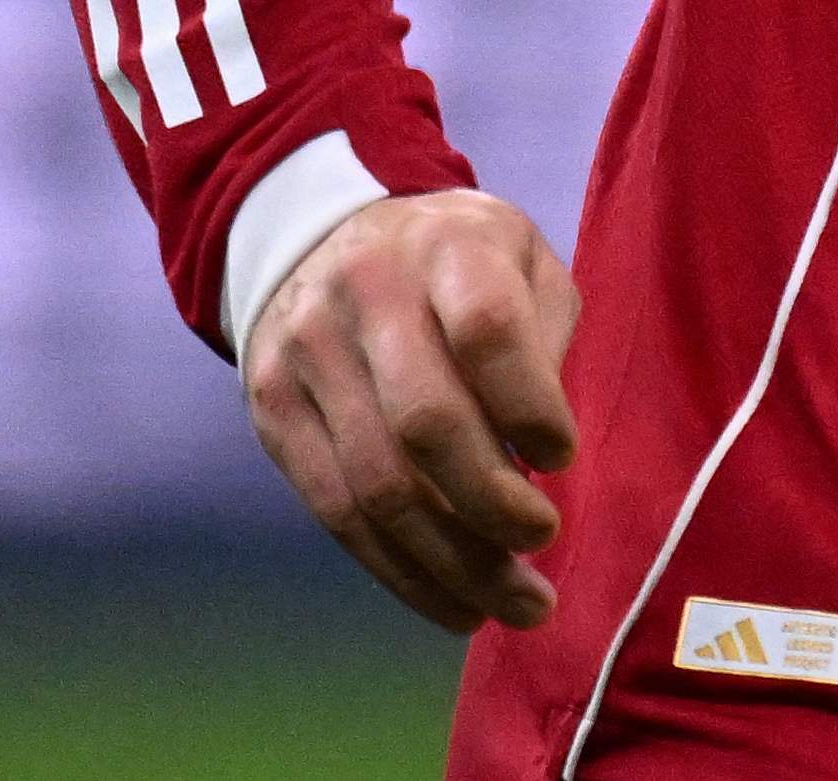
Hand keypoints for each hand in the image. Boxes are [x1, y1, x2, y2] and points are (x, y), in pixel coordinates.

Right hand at [242, 187, 583, 633]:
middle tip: (545, 542)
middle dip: (492, 503)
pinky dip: (400, 571)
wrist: (322, 236)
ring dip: (452, 563)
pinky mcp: (272, 413)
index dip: (530, 405)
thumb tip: (545, 453)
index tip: (564, 456)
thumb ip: (544, 335)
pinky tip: (454, 601)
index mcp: (446, 247)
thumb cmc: (457, 261)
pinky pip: (335, 512)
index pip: (486, 330)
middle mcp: (366, 297)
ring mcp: (306, 357)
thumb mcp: (520, 258)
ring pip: (376, 487)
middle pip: (425, 423)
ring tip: (515, 603)